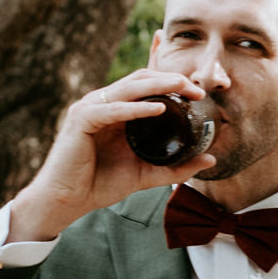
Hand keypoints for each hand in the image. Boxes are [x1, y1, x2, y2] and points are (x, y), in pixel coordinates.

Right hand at [3, 60, 218, 243]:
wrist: (67, 200)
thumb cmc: (99, 184)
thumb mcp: (146, 174)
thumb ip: (176, 168)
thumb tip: (210, 159)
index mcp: (117, 111)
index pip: (145, 85)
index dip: (169, 77)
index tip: (197, 85)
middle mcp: (104, 104)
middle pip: (141, 80)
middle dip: (170, 80)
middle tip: (197, 89)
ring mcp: (91, 108)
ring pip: (129, 88)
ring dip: (159, 85)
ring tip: (184, 88)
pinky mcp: (81, 120)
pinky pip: (113, 109)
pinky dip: (136, 108)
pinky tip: (158, 108)